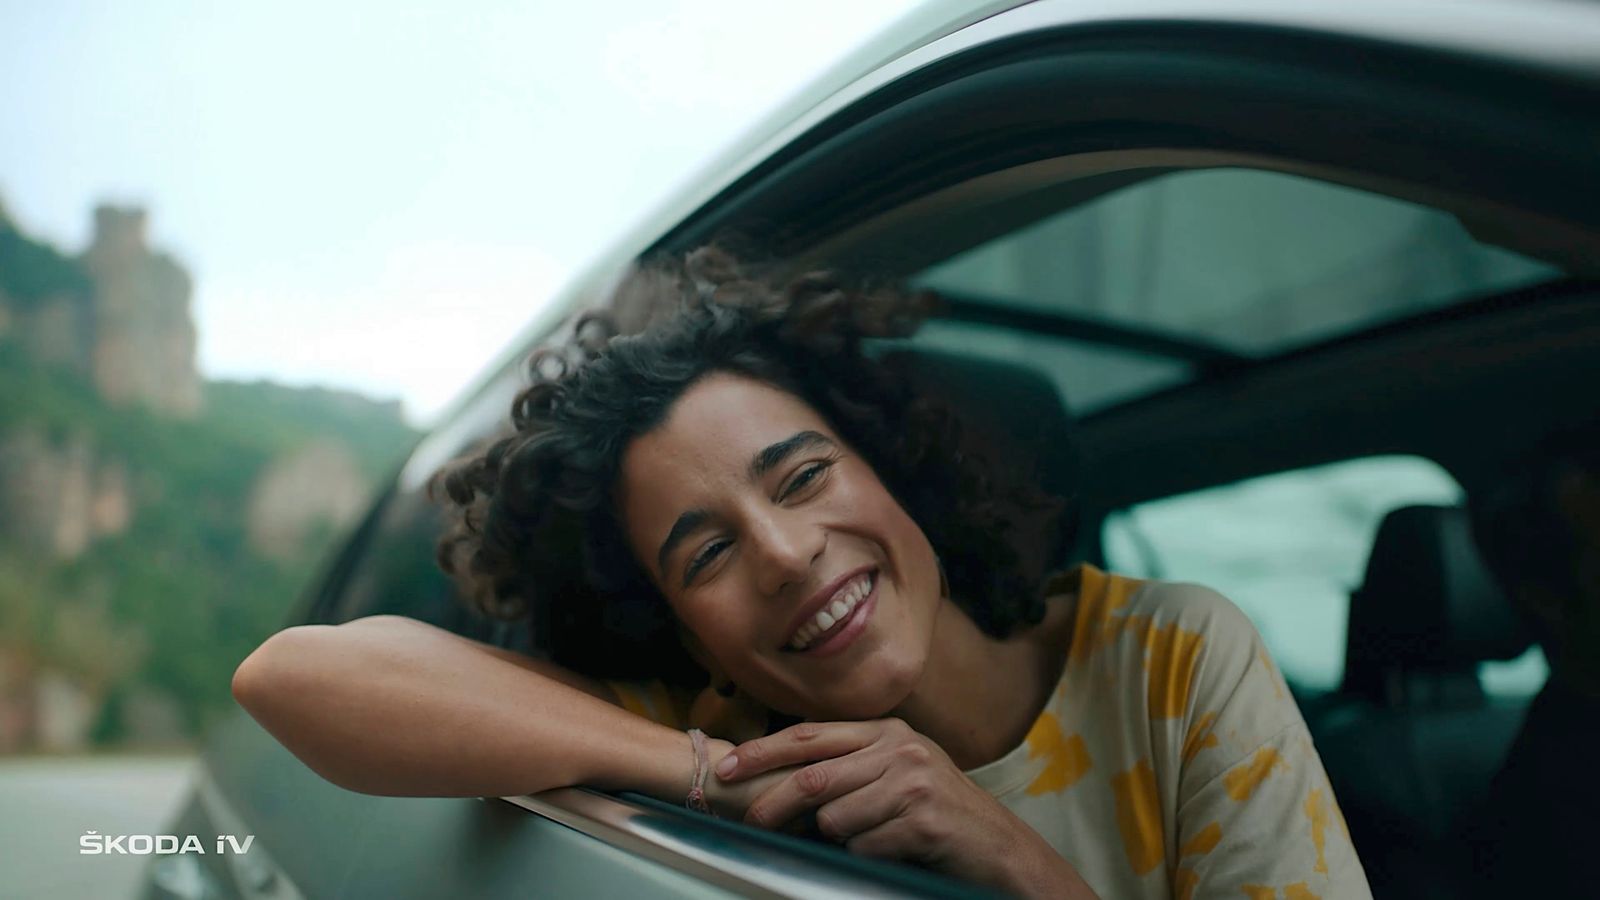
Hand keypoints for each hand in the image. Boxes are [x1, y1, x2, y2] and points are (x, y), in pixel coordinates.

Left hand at [715, 719, 1096, 897]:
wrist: (1000, 847)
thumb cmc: (940, 813)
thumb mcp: (897, 771)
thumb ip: (850, 766)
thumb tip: (782, 781)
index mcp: (887, 731)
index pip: (810, 736)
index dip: (764, 751)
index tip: (728, 768)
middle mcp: (899, 748)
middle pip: (813, 777)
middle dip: (773, 804)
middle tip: (749, 823)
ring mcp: (913, 782)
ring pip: (835, 818)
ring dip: (838, 841)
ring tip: (872, 841)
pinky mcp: (922, 820)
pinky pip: (864, 847)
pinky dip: (868, 858)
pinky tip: (895, 853)